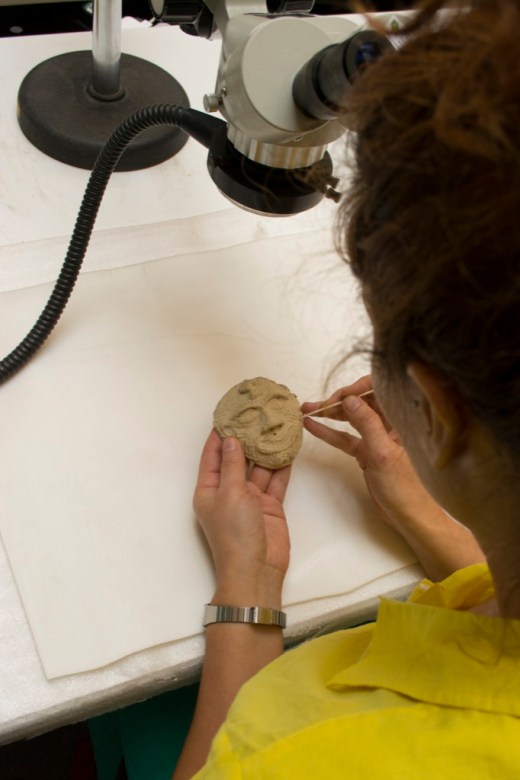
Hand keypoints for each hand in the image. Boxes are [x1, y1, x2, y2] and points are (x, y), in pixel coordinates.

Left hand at [193, 430, 290, 604]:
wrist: (257, 570)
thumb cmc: (235, 533)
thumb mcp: (230, 494)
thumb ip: (233, 464)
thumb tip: (230, 439)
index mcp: (209, 490)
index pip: (212, 455)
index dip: (218, 434)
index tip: (228, 413)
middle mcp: (229, 491)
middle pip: (237, 458)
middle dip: (246, 438)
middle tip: (257, 413)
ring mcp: (250, 498)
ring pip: (259, 467)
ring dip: (267, 449)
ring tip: (275, 424)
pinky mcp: (270, 505)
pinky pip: (276, 480)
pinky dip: (282, 466)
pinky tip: (289, 447)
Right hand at [302, 376, 485, 579]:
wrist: (409, 516)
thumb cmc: (404, 487)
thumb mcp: (383, 453)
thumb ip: (367, 424)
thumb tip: (349, 399)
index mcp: (400, 418)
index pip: (379, 389)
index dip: (357, 388)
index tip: (338, 397)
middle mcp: (390, 423)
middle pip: (362, 402)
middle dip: (338, 399)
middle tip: (316, 405)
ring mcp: (377, 437)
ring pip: (351, 418)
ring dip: (330, 414)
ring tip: (307, 410)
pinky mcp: (367, 452)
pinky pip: (346, 437)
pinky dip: (330, 432)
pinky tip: (312, 426)